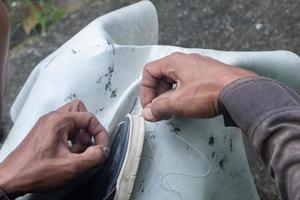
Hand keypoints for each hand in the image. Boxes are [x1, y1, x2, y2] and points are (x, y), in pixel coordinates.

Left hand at [0, 100, 108, 197]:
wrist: (11, 179)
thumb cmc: (34, 171)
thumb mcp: (71, 167)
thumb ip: (93, 157)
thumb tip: (103, 151)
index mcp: (58, 121)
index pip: (89, 118)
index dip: (100, 133)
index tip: (102, 147)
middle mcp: (52, 119)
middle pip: (80, 111)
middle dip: (88, 129)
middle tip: (87, 143)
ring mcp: (47, 125)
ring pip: (73, 120)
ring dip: (80, 135)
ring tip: (76, 151)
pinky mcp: (45, 133)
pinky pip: (65, 129)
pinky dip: (71, 139)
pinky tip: (68, 154)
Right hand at [140, 52, 255, 120]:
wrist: (240, 92)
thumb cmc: (212, 90)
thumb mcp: (178, 102)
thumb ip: (159, 107)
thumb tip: (149, 112)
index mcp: (175, 61)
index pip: (149, 72)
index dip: (146, 90)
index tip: (149, 105)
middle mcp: (186, 61)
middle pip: (161, 76)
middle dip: (157, 95)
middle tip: (159, 109)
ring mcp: (198, 67)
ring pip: (175, 80)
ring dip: (170, 96)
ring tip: (173, 109)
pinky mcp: (208, 76)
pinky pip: (188, 83)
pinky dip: (182, 94)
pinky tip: (187, 105)